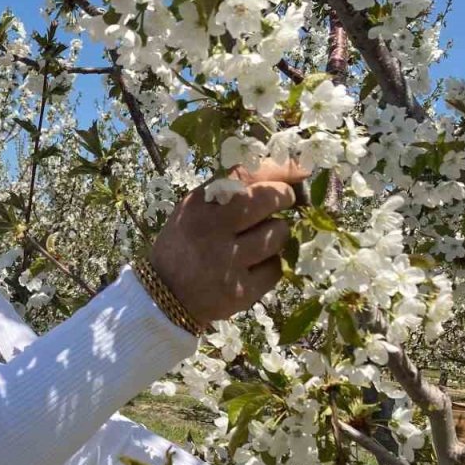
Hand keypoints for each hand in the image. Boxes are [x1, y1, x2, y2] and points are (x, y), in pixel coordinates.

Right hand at [147, 159, 308, 326]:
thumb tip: (286, 173)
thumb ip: (230, 191)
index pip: (245, 175)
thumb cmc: (186, 244)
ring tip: (260, 240)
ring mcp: (227, 262)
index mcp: (197, 205)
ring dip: (276, 234)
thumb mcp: (196, 210)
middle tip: (285, 201)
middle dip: (284, 197)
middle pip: (267, 200)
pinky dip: (271, 265)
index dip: (279, 170)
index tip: (299, 172)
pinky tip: (255, 267)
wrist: (165, 295)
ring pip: (277, 234)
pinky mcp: (240, 291)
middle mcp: (211, 230)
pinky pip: (276, 268)